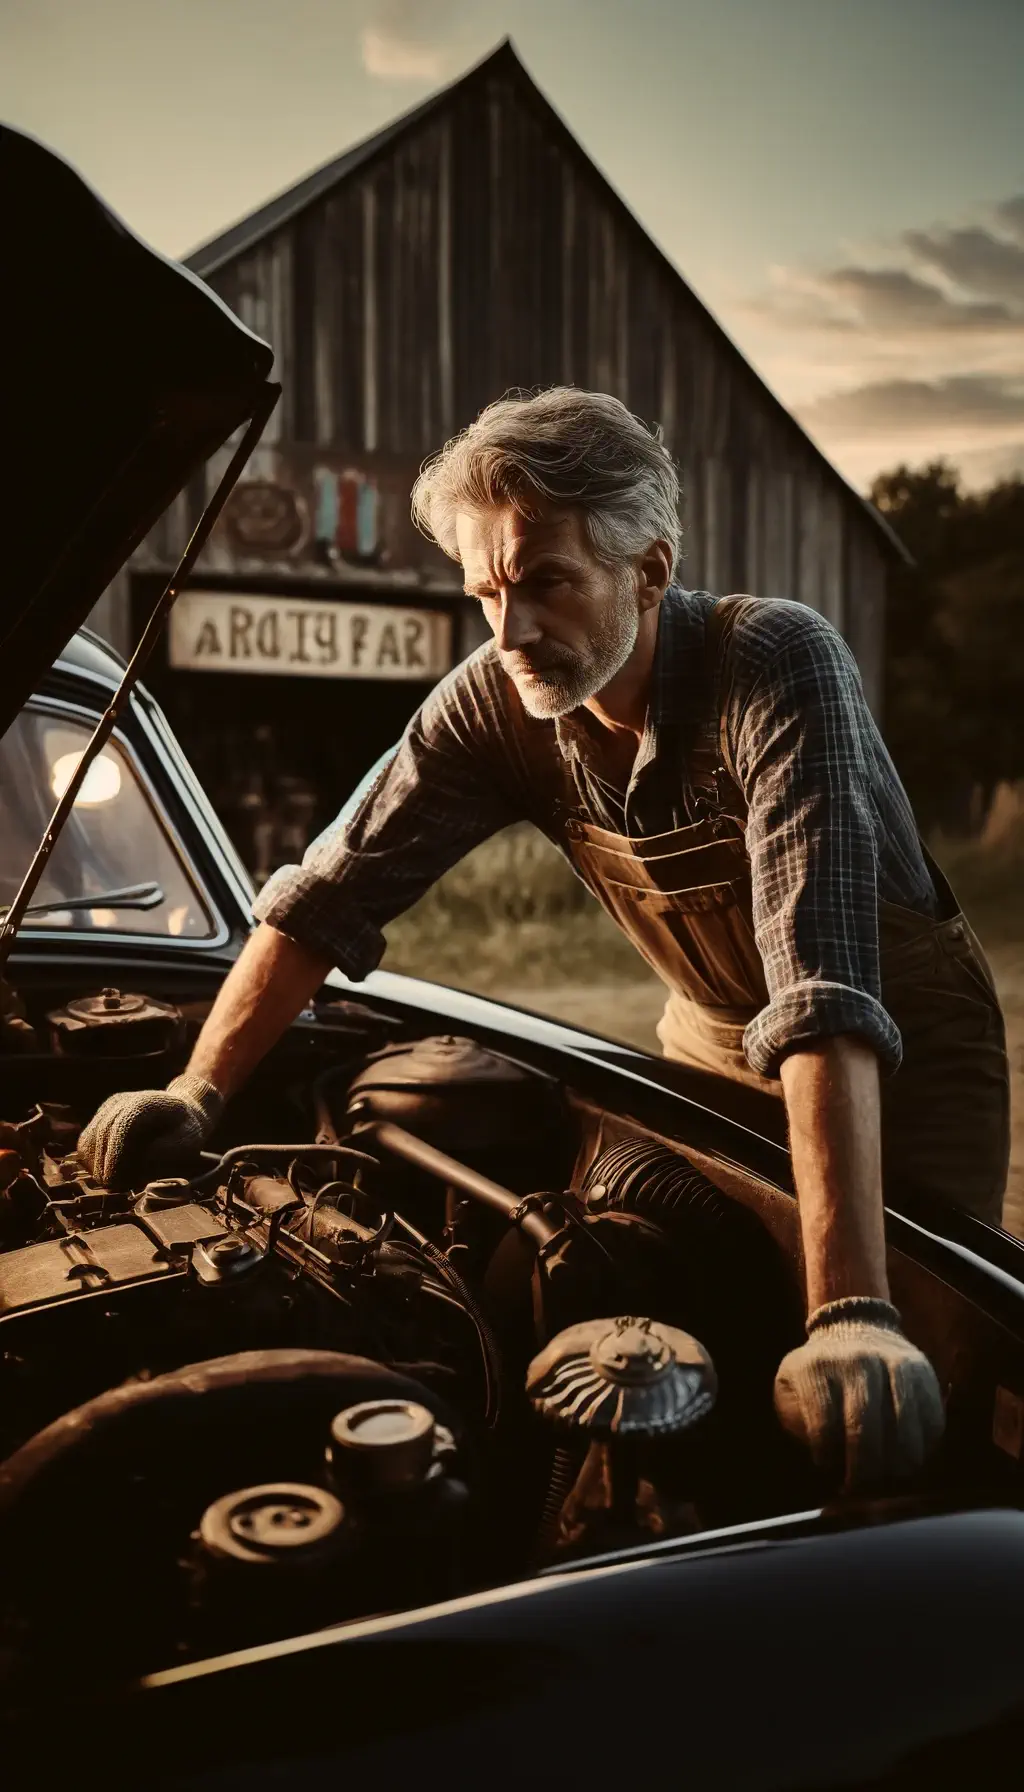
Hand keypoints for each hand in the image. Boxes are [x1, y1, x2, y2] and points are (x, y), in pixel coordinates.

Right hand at [76, 1073, 222, 1188]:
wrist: (182, 1112)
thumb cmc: (186, 1131)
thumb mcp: (186, 1143)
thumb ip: (164, 1154)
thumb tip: (137, 1166)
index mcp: (146, 1103)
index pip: (122, 1126)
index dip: (115, 1155)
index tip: (114, 1181)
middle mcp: (122, 1102)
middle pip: (101, 1134)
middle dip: (105, 1166)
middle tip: (116, 1188)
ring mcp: (107, 1109)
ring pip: (88, 1141)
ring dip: (97, 1166)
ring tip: (115, 1181)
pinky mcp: (99, 1119)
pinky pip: (86, 1144)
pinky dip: (93, 1162)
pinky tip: (109, 1172)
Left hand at [773, 1297, 944, 1491]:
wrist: (854, 1325)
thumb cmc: (818, 1371)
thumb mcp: (790, 1386)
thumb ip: (796, 1419)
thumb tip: (826, 1460)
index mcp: (816, 1367)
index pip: (822, 1424)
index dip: (826, 1456)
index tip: (827, 1468)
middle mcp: (856, 1361)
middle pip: (864, 1426)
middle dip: (864, 1468)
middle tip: (862, 1488)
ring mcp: (892, 1362)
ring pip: (903, 1422)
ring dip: (899, 1461)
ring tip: (892, 1477)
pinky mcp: (921, 1368)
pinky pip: (930, 1413)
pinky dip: (925, 1443)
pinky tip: (913, 1457)